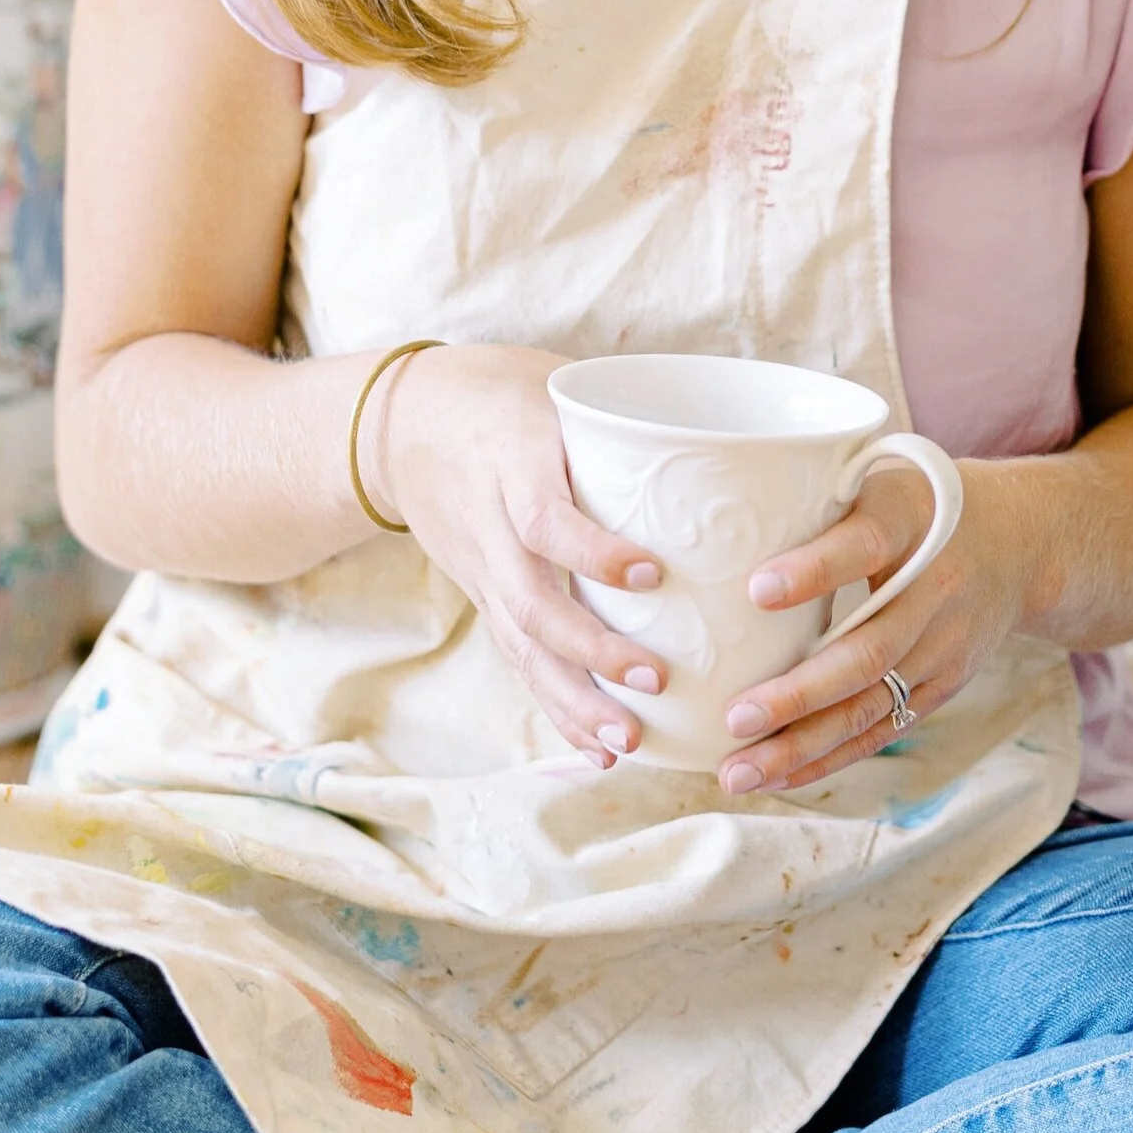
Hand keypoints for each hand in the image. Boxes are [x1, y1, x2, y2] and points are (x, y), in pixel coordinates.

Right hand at [371, 343, 666, 765]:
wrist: (402, 423)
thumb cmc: (502, 395)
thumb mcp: (554, 385)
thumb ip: (624, 416)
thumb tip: (730, 441)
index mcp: (512, 462)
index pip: (544, 518)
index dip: (592, 552)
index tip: (652, 575)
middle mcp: (490, 525)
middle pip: (531, 602)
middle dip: (592, 650)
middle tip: (656, 678)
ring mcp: (482, 569)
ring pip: (521, 645)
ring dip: (574, 698)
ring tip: (628, 739)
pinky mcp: (484, 597)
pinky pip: (517, 659)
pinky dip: (556, 707)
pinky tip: (597, 747)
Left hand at [714, 460, 1038, 796]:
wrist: (1020, 543)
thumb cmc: (916, 505)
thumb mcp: (880, 477)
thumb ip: (817, 496)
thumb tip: (720, 526)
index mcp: (912, 519)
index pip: (866, 543)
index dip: (815, 570)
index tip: (756, 590)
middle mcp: (936, 588)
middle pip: (869, 649)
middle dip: (800, 693)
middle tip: (735, 717)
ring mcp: (944, 645)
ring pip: (871, 704)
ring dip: (804, 744)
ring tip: (741, 771)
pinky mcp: (942, 685)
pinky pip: (883, 727)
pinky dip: (830, 756)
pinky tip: (779, 775)